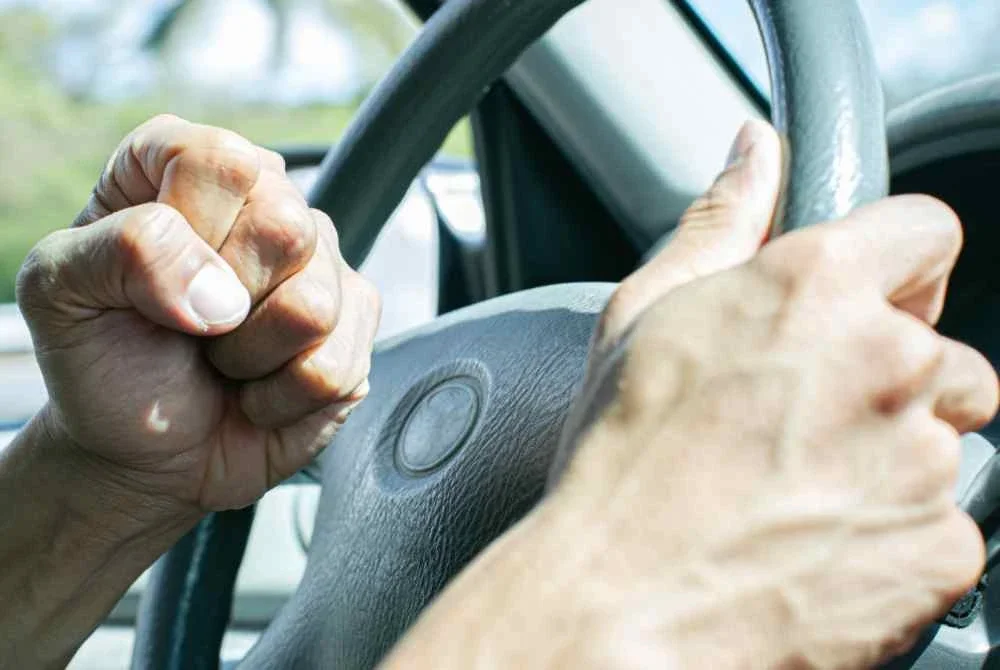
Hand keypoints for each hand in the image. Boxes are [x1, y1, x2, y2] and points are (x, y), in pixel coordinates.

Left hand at [15, 114, 380, 515]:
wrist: (144, 452)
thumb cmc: (102, 360)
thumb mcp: (60, 292)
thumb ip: (122, 251)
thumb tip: (223, 295)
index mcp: (185, 167)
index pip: (223, 163)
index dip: (191, 231)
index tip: (150, 281)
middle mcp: (264, 202)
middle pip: (285, 226)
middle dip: (225, 303)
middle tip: (190, 327)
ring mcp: (321, 263)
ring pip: (315, 304)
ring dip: (250, 358)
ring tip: (222, 359)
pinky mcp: (355, 325)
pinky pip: (337, 366)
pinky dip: (280, 399)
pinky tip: (258, 391)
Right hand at [548, 121, 997, 667]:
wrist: (618, 603)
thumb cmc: (620, 463)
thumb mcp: (645, 316)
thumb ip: (721, 220)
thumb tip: (755, 151)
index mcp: (816, 288)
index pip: (927, 231)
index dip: (894, 266)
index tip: (869, 301)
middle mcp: (888, 361)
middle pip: (942, 348)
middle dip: (890, 377)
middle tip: (801, 421)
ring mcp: (923, 458)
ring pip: (942, 439)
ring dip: (890, 457)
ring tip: (796, 490)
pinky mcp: (942, 546)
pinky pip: (943, 523)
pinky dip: (894, 532)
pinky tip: (814, 541)